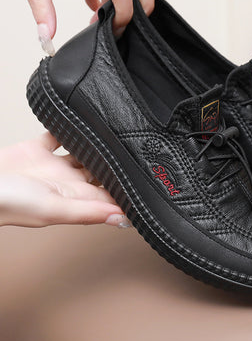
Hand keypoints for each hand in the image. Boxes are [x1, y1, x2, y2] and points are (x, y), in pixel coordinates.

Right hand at [0, 133, 128, 227]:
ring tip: (116, 131)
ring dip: (98, 143)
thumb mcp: (53, 209)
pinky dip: (70, 129)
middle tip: (137, 147)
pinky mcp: (38, 150)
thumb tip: (122, 219)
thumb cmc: (10, 204)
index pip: (110, 193)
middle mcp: (68, 182)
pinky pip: (59, 136)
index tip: (148, 176)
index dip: (128, 186)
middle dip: (117, 161)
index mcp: (76, 198)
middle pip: (101, 170)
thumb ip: (88, 212)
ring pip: (85, 151)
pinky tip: (83, 121)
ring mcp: (54, 165)